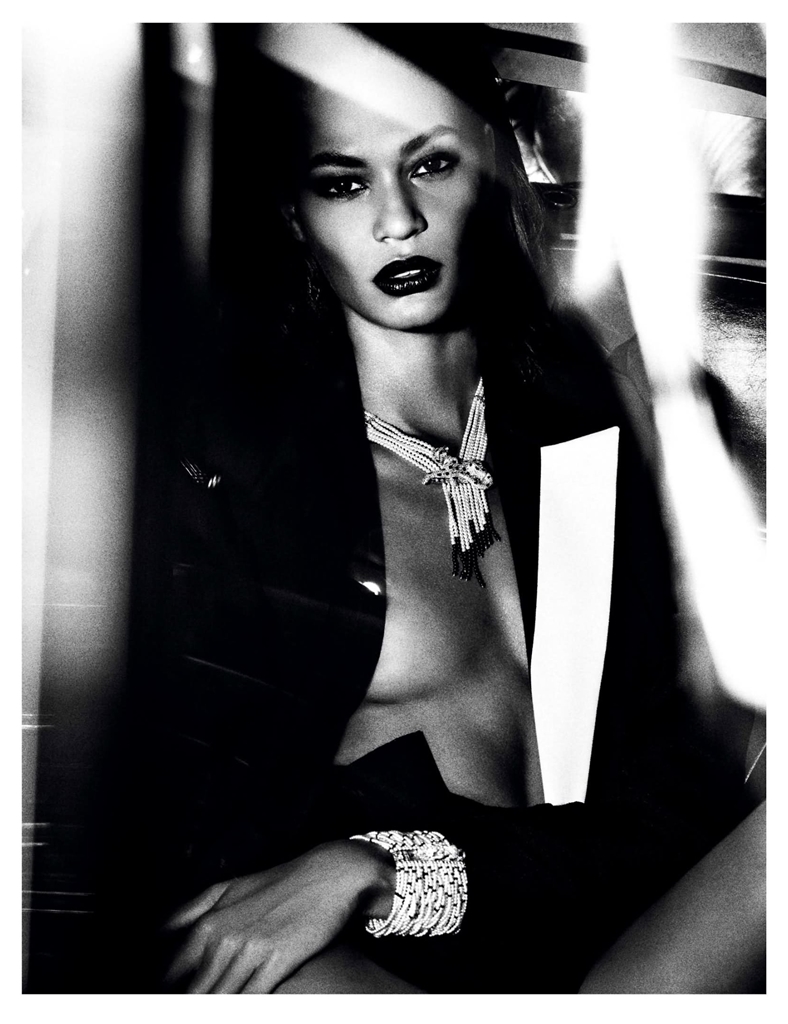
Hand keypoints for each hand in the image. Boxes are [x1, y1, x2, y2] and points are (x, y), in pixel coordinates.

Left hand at [162, 840, 393, 992]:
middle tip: (179, 1013)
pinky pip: (250, 1001)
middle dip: (188, 1005)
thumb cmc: (278, 883)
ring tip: (215, 1012)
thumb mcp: (227, 888)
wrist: (327, 874)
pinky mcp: (275, 960)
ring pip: (217, 1000)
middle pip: (192, 994)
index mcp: (205, 924)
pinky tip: (241, 1010)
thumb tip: (157, 936)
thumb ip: (189, 913)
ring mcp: (248, 950)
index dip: (166, 996)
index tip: (164, 1004)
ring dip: (213, 1010)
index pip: (170, 976)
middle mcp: (221, 937)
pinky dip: (241, 1010)